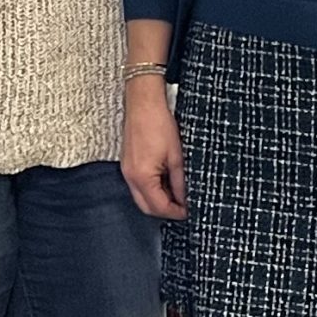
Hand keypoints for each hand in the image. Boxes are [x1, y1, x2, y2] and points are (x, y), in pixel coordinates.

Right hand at [122, 80, 187, 219]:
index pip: (159, 207)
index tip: (189, 211)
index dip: (176, 212)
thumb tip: (185, 198)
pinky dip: (152, 189)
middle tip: (184, 206)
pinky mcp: (127, 164)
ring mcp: (126, 171)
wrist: (143, 104)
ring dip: (159, 200)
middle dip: (165, 210)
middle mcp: (130, 177)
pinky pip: (138, 186)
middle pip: (147, 207)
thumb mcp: (176, 157)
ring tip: (177, 193)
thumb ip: (180, 182)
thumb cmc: (159, 124)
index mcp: (142, 177)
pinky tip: (165, 181)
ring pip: (142, 198)